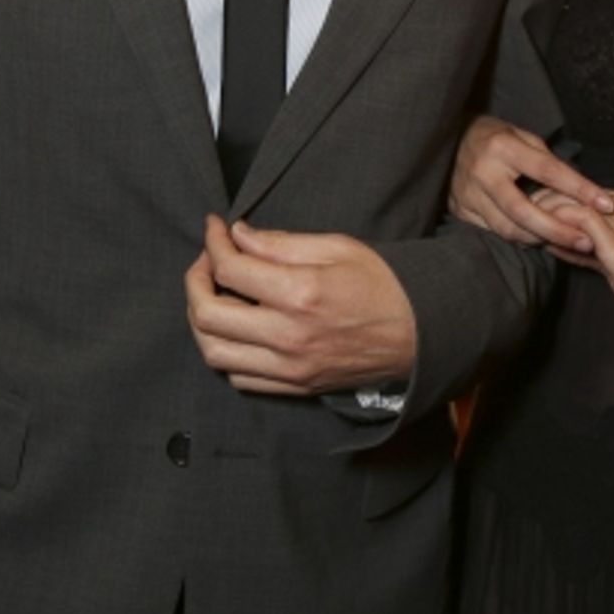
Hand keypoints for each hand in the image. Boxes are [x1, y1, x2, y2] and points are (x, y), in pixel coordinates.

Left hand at [186, 216, 417, 395]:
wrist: (420, 333)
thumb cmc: (383, 283)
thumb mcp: (338, 247)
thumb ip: (282, 243)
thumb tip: (238, 235)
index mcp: (300, 292)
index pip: (230, 267)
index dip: (213, 242)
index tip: (215, 227)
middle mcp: (287, 335)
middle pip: (208, 315)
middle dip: (194, 281)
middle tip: (206, 261)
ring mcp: (289, 367)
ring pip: (214, 352)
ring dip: (201, 320)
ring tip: (213, 294)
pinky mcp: (294, 387)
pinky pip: (238, 377)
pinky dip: (225, 351)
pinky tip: (236, 328)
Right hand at [449, 115, 613, 249]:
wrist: (448, 138)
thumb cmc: (493, 135)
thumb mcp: (521, 135)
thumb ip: (545, 159)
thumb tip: (577, 185)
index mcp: (503, 147)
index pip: (548, 171)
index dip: (579, 188)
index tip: (606, 203)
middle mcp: (484, 173)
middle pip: (525, 211)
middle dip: (559, 230)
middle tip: (587, 240)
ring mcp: (468, 195)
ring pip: (509, 229)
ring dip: (541, 239)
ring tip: (568, 242)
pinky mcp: (460, 211)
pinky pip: (494, 233)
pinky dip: (519, 239)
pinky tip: (538, 240)